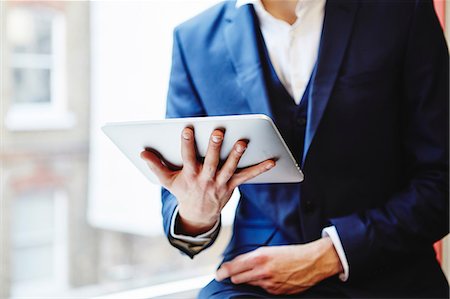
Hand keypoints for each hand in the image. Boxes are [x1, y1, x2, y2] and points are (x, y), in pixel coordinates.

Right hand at [140, 127, 274, 234]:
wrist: (198, 214)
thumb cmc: (182, 191)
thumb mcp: (167, 181)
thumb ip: (155, 166)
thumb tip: (142, 152)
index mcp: (189, 175)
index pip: (186, 157)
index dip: (187, 143)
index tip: (188, 129)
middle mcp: (205, 179)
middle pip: (211, 162)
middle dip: (214, 147)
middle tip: (218, 131)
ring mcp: (220, 183)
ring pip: (230, 168)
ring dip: (236, 155)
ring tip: (242, 141)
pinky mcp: (232, 185)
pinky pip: (247, 176)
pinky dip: (259, 169)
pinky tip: (272, 160)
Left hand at [215, 238, 342, 294]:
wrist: (311, 263)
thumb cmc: (291, 253)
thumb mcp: (269, 250)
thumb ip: (251, 257)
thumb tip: (236, 264)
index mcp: (259, 257)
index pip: (233, 267)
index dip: (223, 271)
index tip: (218, 274)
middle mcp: (262, 271)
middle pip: (237, 278)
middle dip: (233, 276)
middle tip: (232, 273)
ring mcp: (268, 284)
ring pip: (248, 284)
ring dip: (247, 279)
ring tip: (256, 272)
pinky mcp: (275, 292)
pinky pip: (261, 289)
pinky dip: (261, 284)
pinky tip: (268, 277)